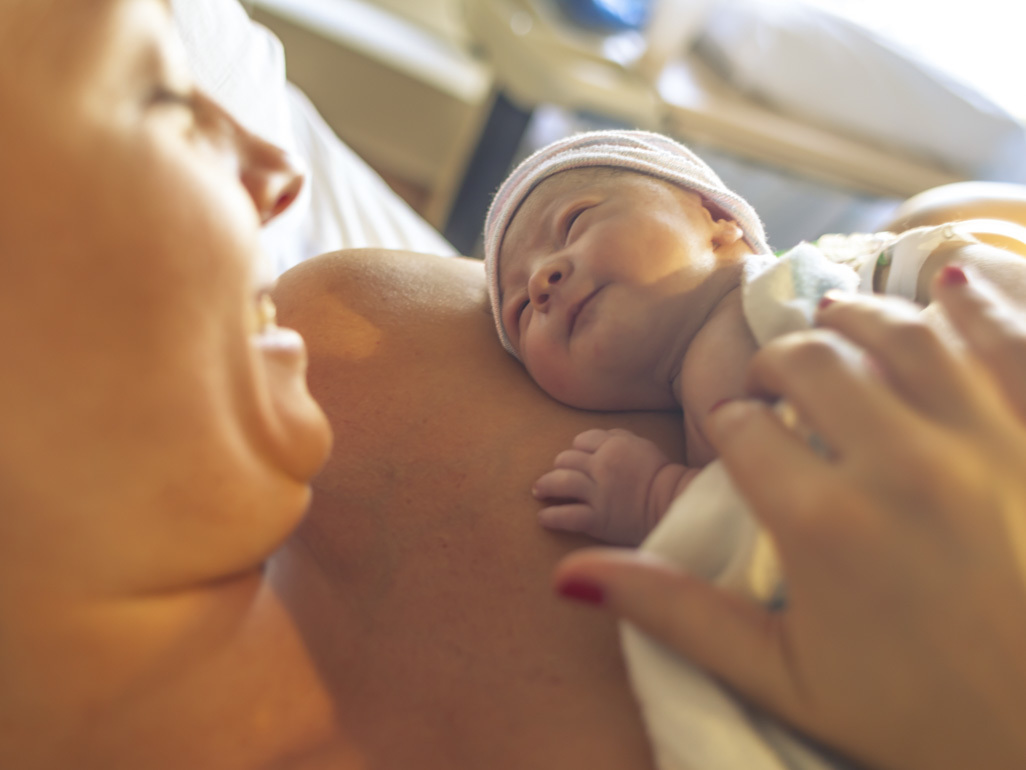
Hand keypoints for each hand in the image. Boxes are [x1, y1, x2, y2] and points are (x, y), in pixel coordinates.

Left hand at [533, 428, 686, 545]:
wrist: (674, 506)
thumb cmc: (660, 476)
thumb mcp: (642, 445)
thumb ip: (617, 437)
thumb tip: (597, 437)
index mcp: (613, 446)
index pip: (580, 441)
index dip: (576, 450)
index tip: (576, 461)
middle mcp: (602, 466)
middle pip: (566, 460)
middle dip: (559, 467)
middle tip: (556, 475)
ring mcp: (599, 493)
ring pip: (560, 482)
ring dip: (545, 486)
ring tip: (539, 491)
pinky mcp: (598, 519)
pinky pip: (567, 516)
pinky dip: (551, 517)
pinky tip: (543, 518)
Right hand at [553, 267, 1025, 769]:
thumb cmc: (923, 717)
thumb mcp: (783, 678)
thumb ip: (674, 613)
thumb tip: (569, 574)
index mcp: (823, 523)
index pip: (743, 428)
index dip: (729, 423)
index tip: (737, 434)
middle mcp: (902, 464)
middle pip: (811, 362)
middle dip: (779, 364)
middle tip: (778, 384)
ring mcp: (989, 439)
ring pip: (902, 333)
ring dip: (856, 320)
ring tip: (837, 325)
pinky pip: (1009, 336)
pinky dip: (975, 301)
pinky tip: (948, 285)